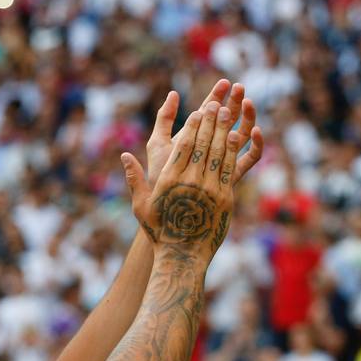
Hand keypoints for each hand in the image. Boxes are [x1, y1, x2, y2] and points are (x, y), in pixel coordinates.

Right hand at [121, 102, 243, 262]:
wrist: (183, 257)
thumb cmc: (160, 231)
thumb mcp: (141, 206)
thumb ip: (134, 179)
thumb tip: (124, 156)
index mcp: (170, 181)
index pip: (184, 146)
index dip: (193, 126)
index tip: (198, 111)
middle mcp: (191, 182)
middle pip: (204, 144)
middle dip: (211, 122)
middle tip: (217, 104)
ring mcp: (210, 191)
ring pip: (219, 154)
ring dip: (224, 130)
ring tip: (228, 113)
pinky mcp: (224, 199)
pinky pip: (230, 170)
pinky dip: (232, 152)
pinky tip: (235, 137)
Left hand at [144, 80, 262, 185]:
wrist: (165, 207)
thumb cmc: (158, 176)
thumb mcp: (157, 144)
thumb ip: (164, 119)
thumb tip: (174, 92)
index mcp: (196, 137)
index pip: (210, 112)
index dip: (218, 96)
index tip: (225, 82)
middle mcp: (212, 147)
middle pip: (229, 120)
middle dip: (236, 102)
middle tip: (240, 87)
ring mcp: (224, 161)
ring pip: (243, 136)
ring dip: (248, 118)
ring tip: (248, 103)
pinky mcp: (232, 176)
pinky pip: (250, 160)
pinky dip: (257, 145)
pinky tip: (256, 131)